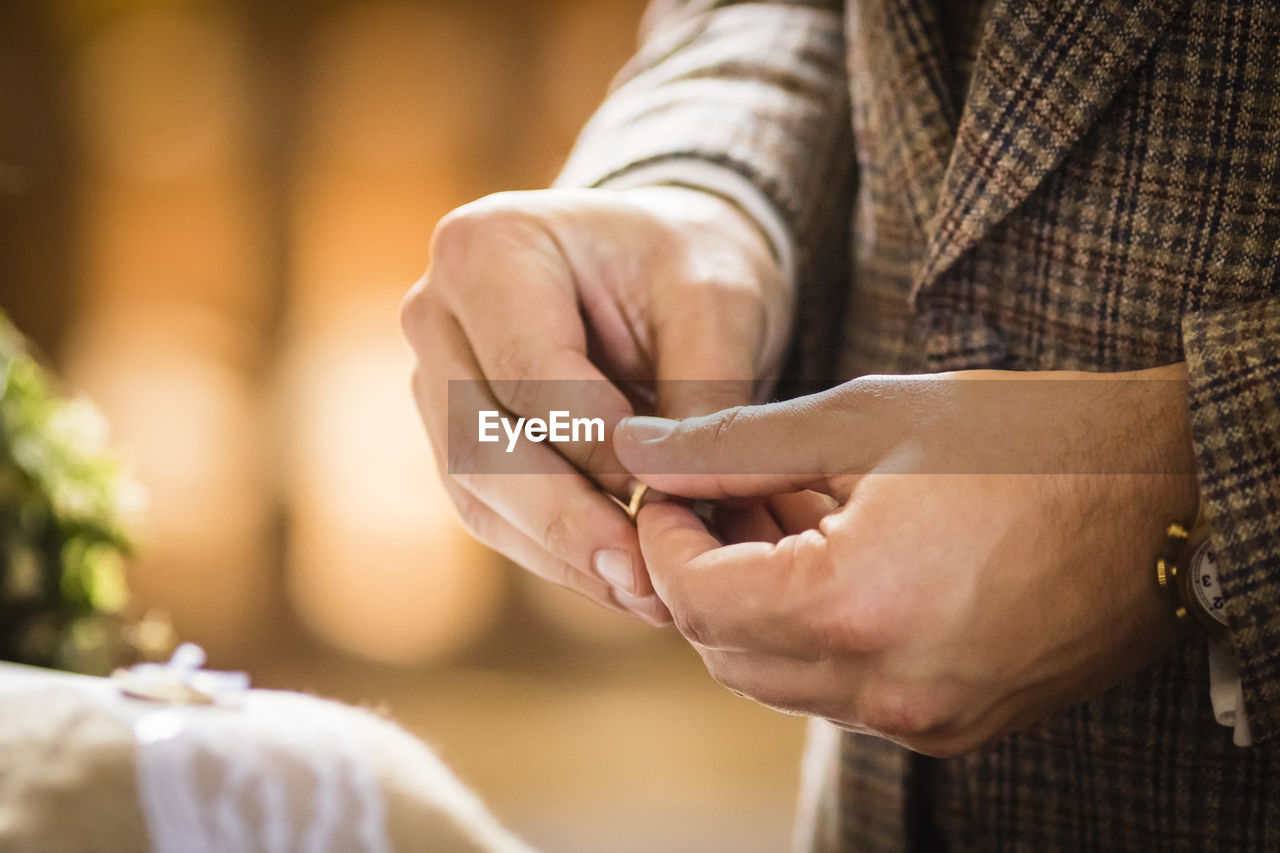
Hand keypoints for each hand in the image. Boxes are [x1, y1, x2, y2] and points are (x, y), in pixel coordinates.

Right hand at [400, 186, 788, 623]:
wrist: (656, 263)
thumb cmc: (686, 267)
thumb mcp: (717, 304)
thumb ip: (699, 397)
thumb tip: (669, 509)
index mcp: (488, 247)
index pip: (529, 372)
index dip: (595, 448)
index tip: (666, 500)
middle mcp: (435, 312)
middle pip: (483, 441)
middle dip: (568, 520)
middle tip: (645, 581)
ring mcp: (431, 377)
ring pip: (477, 489)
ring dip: (559, 551)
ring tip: (643, 596)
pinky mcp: (451, 434)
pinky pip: (488, 509)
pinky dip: (552, 551)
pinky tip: (616, 582)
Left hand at [613, 366, 1199, 753]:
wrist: (1171, 492)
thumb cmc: (1028, 439)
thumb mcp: (868, 419)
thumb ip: (735, 444)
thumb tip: (638, 450)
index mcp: (856, 606)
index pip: (694, 598)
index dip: (662, 538)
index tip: (669, 486)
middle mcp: (888, 686)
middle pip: (726, 652)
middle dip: (701, 572)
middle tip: (719, 495)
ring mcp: (927, 716)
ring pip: (780, 679)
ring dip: (755, 601)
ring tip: (782, 511)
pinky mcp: (959, 722)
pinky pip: (844, 690)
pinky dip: (815, 630)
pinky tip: (837, 554)